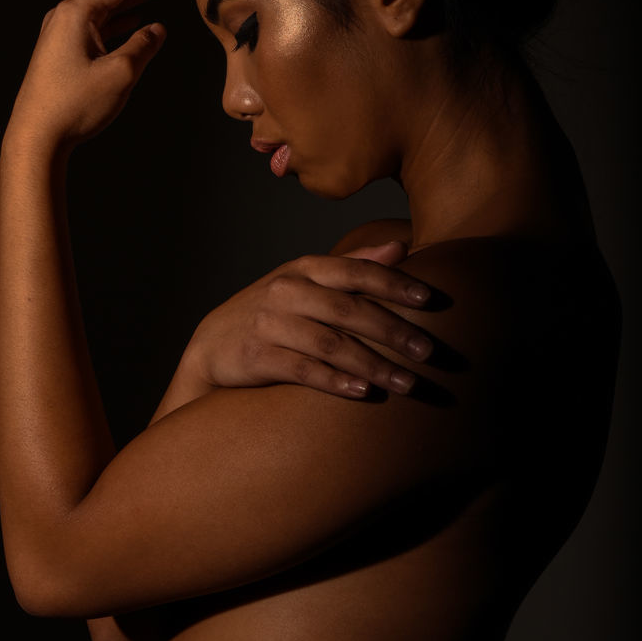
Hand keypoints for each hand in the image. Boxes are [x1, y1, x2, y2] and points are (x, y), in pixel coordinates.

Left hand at [3, 0, 190, 152]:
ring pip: (107, 0)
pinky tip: (138, 16)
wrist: (37, 139)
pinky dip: (123, 14)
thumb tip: (157, 29)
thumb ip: (143, 45)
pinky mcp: (64, 47)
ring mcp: (63, 30)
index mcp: (77, 12)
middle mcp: (67, 14)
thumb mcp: (120, 74)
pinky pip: (99, 20)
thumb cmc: (72, 108)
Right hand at [185, 240, 433, 399]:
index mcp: (304, 268)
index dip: (394, 283)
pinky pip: (303, 370)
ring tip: (407, 383)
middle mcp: (287, 291)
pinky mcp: (257, 356)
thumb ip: (353, 265)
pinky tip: (364, 393)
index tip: (429, 299)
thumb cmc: (273, 312)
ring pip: (331, 344)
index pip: (356, 271)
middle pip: (349, 310)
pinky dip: (336, 381)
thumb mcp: (306, 280)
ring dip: (374, 365)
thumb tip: (402, 247)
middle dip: (394, 331)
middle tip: (430, 351)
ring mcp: (270, 323)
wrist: (212, 346)